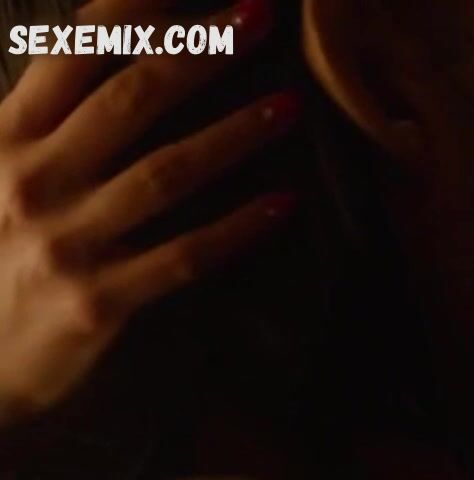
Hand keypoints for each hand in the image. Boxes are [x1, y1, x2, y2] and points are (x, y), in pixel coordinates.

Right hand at [0, 0, 296, 427]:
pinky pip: (182, 257)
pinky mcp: (97, 300)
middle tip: (260, 19)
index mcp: (4, 139)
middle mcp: (31, 180)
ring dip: (234, 134)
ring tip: (289, 106)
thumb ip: (46, 126)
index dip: (135, 15)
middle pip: (132, 99)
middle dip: (202, 52)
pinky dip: (236, 230)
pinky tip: (283, 204)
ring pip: (165, 173)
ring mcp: (65, 242)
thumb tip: (115, 64)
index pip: (72, 55)